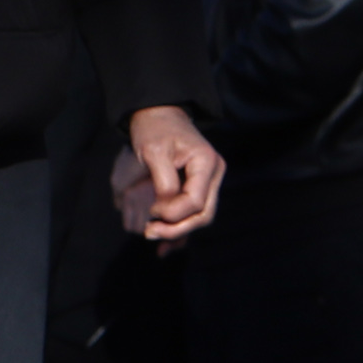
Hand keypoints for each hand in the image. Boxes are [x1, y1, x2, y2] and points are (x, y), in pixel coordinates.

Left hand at [114, 105, 224, 242]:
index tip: (151, 209)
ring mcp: (208, 182)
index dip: (173, 212)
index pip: (196, 201)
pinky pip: (192, 213)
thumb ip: (164, 181)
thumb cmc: (154, 129)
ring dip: (178, 231)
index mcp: (207, 164)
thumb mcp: (154, 151)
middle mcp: (213, 175)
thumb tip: (165, 207)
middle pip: (204, 214)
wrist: (157, 114)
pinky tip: (164, 249)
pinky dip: (179, 229)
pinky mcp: (197, 188)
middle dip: (178, 229)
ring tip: (152, 235)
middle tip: (150, 232)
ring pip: (200, 217)